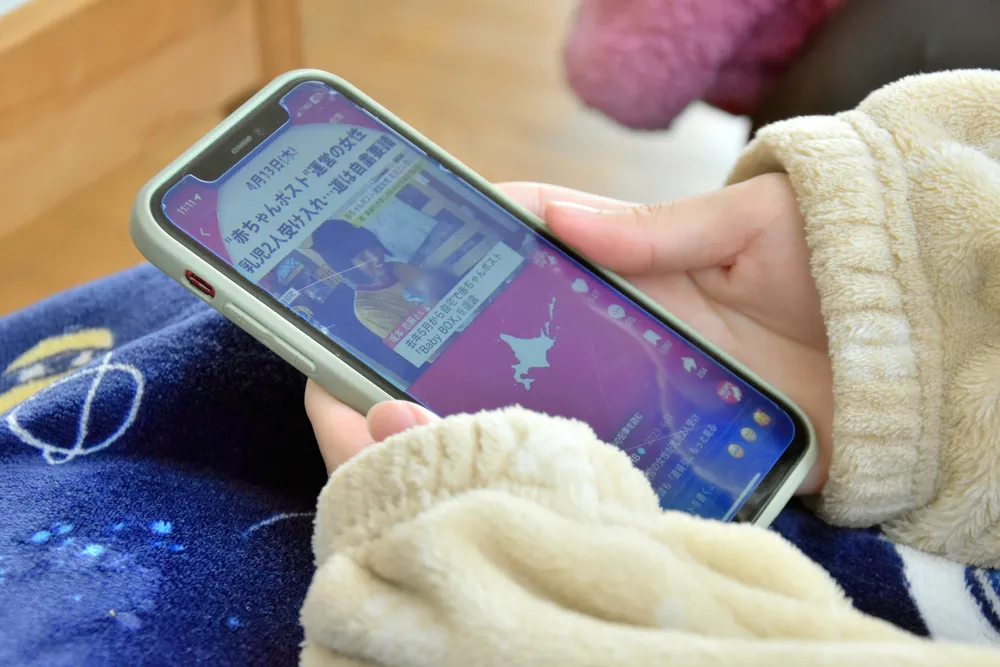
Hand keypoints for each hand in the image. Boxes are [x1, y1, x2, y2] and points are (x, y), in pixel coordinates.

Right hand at [307, 176, 831, 491]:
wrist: (914, 352)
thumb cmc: (833, 263)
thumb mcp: (747, 228)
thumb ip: (660, 228)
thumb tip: (559, 215)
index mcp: (636, 278)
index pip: (534, 264)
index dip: (471, 262)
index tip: (406, 267)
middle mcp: (627, 342)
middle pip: (518, 352)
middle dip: (442, 365)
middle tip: (365, 379)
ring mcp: (647, 399)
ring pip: (544, 415)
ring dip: (479, 427)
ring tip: (404, 438)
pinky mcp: (680, 453)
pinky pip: (607, 470)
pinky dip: (558, 480)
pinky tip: (501, 488)